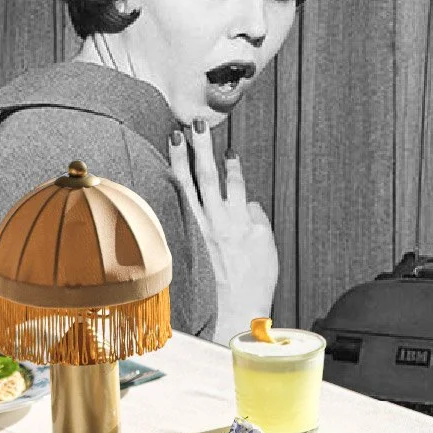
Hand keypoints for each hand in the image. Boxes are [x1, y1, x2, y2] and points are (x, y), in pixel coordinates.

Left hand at [169, 120, 278, 343]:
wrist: (236, 308)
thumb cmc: (254, 281)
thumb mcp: (266, 247)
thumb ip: (257, 219)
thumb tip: (248, 203)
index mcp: (242, 221)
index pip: (236, 184)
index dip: (233, 166)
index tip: (229, 151)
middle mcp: (219, 221)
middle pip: (209, 176)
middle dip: (203, 147)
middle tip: (197, 124)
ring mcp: (200, 229)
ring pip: (188, 186)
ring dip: (182, 159)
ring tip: (175, 137)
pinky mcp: (188, 238)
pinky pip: (179, 206)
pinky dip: (173, 187)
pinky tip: (166, 172)